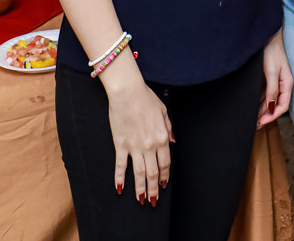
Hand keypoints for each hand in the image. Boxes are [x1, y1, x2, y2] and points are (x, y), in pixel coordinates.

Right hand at [107, 76, 173, 204]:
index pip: (165, 163)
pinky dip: (120, 178)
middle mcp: (149, 145)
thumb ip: (169, 128)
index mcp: (162, 137)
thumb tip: (173, 141)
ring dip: (140, 188)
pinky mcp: (120, 144)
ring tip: (141, 200)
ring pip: (139, 173)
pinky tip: (120, 188)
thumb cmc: (146, 98)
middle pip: (153, 173)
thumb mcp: (164, 111)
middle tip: (153, 201)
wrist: (128, 92)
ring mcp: (134, 146)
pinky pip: (121, 165)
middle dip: (153, 189)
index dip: (165, 176)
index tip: (164, 185)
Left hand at [257, 29, 293, 127]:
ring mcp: (276, 81)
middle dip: (266, 116)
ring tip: (252, 119)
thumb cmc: (272, 51)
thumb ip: (272, 89)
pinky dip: (259, 101)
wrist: (268, 35)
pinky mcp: (269, 78)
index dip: (272, 116)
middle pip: (276, 105)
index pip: (282, 106)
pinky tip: (252, 106)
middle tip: (254, 125)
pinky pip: (265, 94)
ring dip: (262, 110)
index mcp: (287, 84)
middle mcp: (283, 84)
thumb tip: (271, 107)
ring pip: (270, 101)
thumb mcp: (271, 71)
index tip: (261, 122)